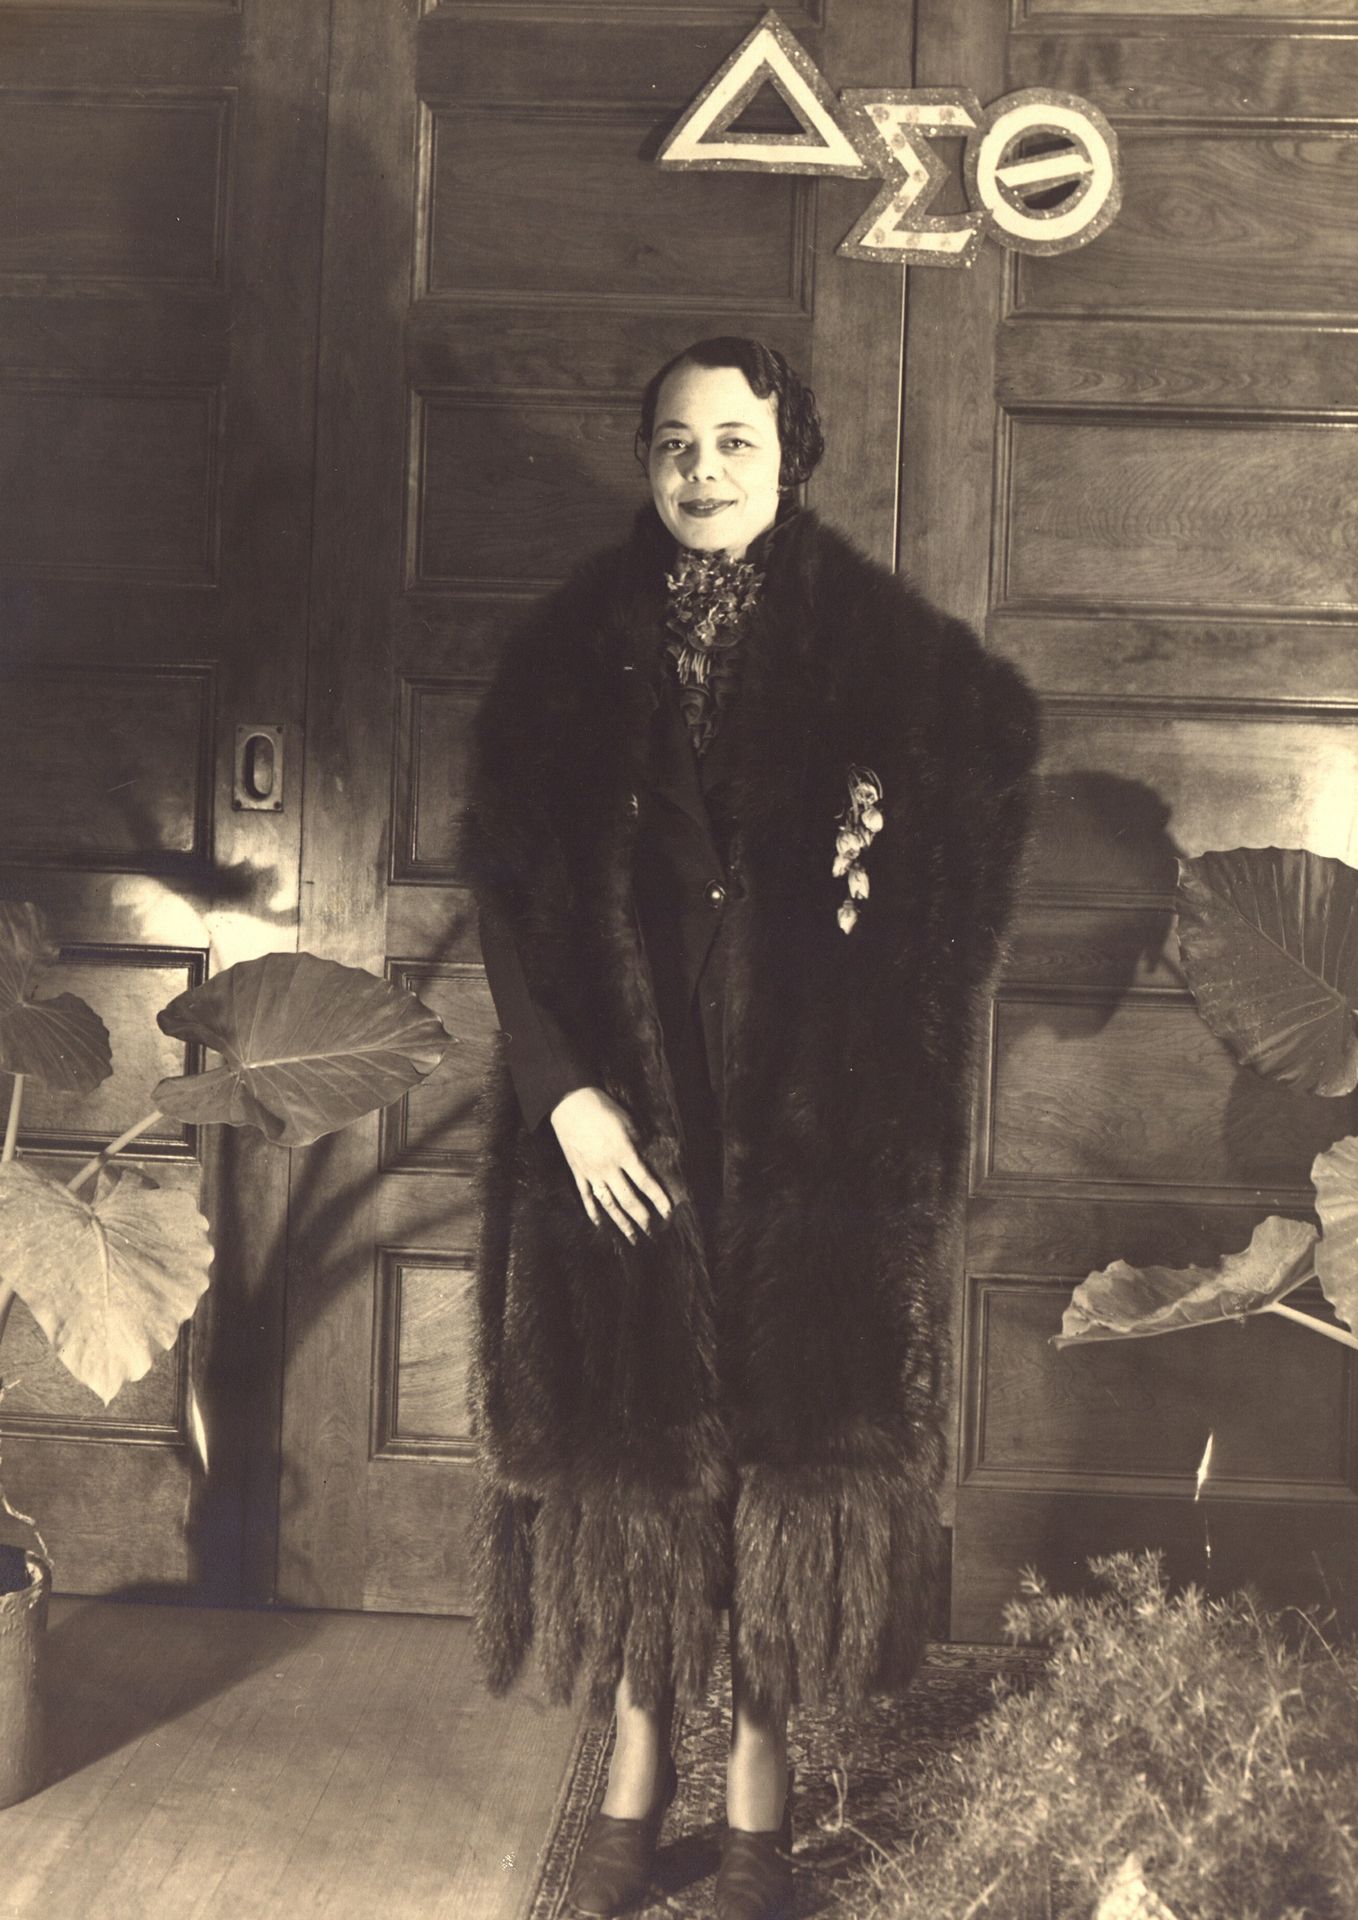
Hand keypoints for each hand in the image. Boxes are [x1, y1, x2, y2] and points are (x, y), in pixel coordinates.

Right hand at [549, 1086, 673, 1243]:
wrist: (569, 1103)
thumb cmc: (602, 1109)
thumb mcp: (628, 1122)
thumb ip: (639, 1143)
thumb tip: (649, 1160)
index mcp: (623, 1153)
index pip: (645, 1182)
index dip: (658, 1199)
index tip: (668, 1212)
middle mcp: (607, 1168)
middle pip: (628, 1199)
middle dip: (642, 1218)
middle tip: (654, 1232)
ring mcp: (591, 1172)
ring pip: (608, 1204)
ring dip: (621, 1222)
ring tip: (632, 1238)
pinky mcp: (578, 1172)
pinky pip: (586, 1196)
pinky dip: (593, 1212)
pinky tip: (600, 1225)